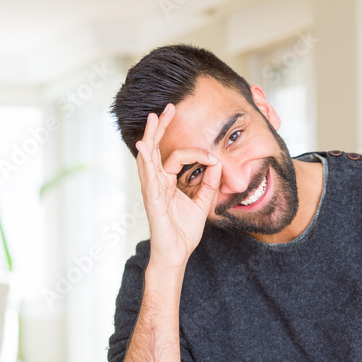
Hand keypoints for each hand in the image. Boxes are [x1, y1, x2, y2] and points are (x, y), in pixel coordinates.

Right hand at [135, 103, 222, 270]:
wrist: (176, 254)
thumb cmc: (183, 232)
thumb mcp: (202, 204)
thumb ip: (209, 184)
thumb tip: (217, 164)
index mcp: (168, 182)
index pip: (178, 157)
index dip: (197, 154)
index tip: (214, 158)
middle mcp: (158, 182)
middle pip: (157, 149)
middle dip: (162, 127)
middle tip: (168, 107)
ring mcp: (153, 190)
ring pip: (149, 157)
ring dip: (151, 136)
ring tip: (152, 117)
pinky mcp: (152, 199)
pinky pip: (148, 177)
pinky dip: (146, 160)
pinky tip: (143, 146)